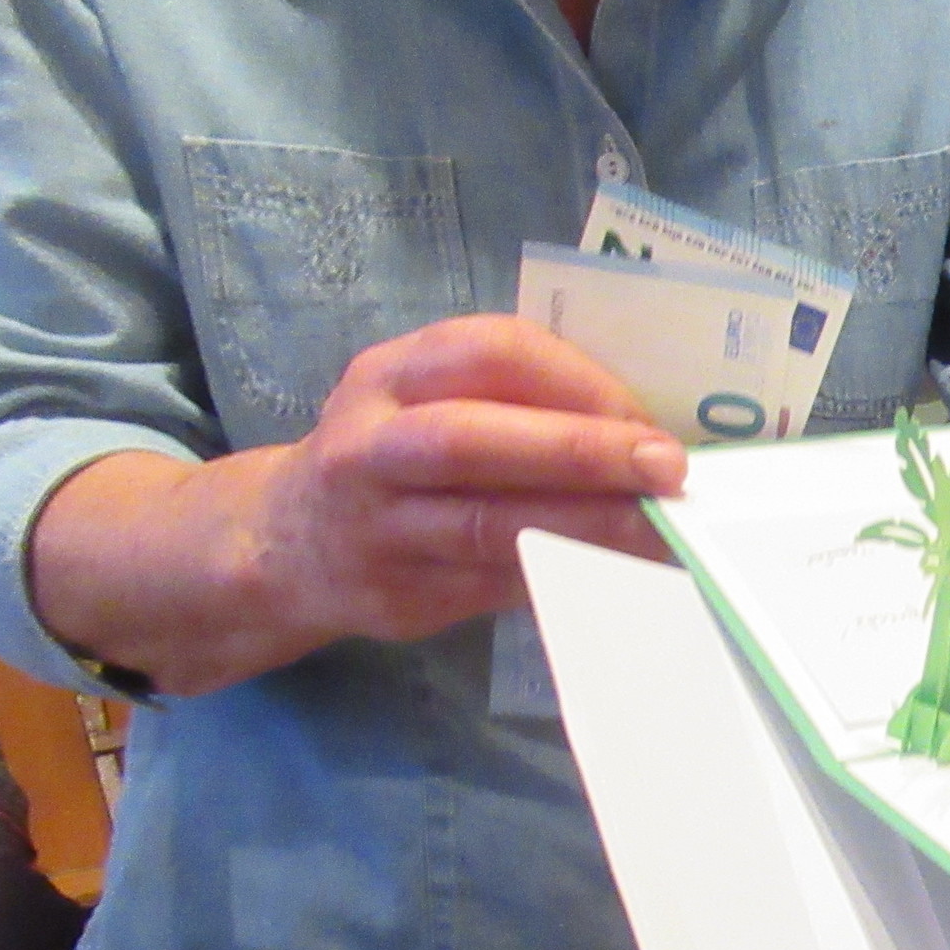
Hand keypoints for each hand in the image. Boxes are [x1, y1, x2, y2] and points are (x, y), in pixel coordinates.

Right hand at [33, 316, 686, 694]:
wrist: (283, 545)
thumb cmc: (392, 461)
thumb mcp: (424, 402)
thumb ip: (512, 404)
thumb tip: (642, 431)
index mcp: (389, 375)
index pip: (489, 352)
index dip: (576, 380)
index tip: (644, 415)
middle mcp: (370, 446)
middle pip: (472, 439)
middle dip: (580, 450)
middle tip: (666, 468)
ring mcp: (378, 528)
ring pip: (484, 526)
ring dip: (586, 526)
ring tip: (659, 530)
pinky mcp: (399, 596)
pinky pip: (494, 587)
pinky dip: (564, 576)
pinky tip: (619, 571)